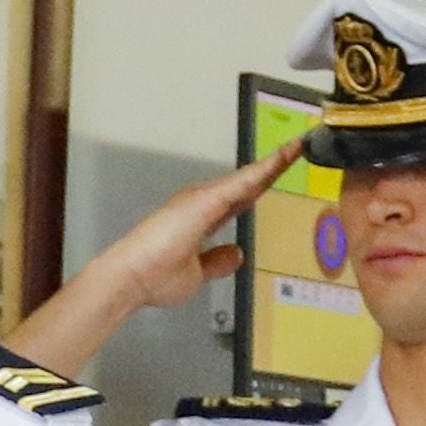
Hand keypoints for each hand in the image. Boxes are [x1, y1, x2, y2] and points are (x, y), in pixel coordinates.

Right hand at [0, 148, 285, 378]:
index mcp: (201, 218)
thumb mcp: (196, 274)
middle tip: (295, 150)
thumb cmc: (153, 277)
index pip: (239, 199)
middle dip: (272, 168)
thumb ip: (216, 262)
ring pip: (247, 178)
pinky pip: (243, 182)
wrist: (130, 278)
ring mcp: (202, 198)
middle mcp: (201, 201)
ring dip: (272, 163)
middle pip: (246, 183)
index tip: (278, 173)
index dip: (260, 186)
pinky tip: (282, 158)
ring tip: (295, 148)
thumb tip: (237, 253)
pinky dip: (263, 169)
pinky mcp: (205, 200)